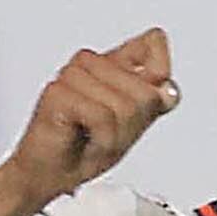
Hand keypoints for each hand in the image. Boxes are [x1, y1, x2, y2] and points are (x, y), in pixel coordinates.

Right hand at [0, 31, 177, 208]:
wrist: (50, 173)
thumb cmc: (85, 149)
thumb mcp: (132, 125)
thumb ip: (152, 99)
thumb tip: (166, 85)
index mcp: (111, 65)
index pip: (153, 42)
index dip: (159, 74)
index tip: (145, 96)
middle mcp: (91, 64)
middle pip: (144, 93)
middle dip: (131, 125)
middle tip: (106, 134)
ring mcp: (72, 75)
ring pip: (124, 106)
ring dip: (114, 136)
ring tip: (92, 138)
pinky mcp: (58, 91)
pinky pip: (102, 118)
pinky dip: (100, 141)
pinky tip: (83, 140)